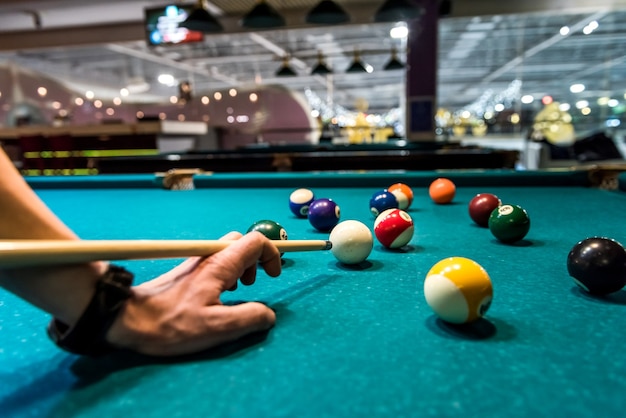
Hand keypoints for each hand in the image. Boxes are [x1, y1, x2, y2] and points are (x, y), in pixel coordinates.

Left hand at [105, 231, 280, 355]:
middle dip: (256, 260)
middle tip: (254, 285)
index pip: (255, 241)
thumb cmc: (170, 324)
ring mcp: (194, 262)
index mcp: (219, 265)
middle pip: (241, 242)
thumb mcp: (216, 328)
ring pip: (227, 252)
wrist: (127, 319)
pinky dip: (225, 275)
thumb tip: (269, 315)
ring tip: (236, 294)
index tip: (274, 277)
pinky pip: (213, 263)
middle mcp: (207, 256)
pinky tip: (216, 297)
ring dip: (240, 268)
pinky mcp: (185, 272)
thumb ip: (249, 318)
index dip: (272, 255)